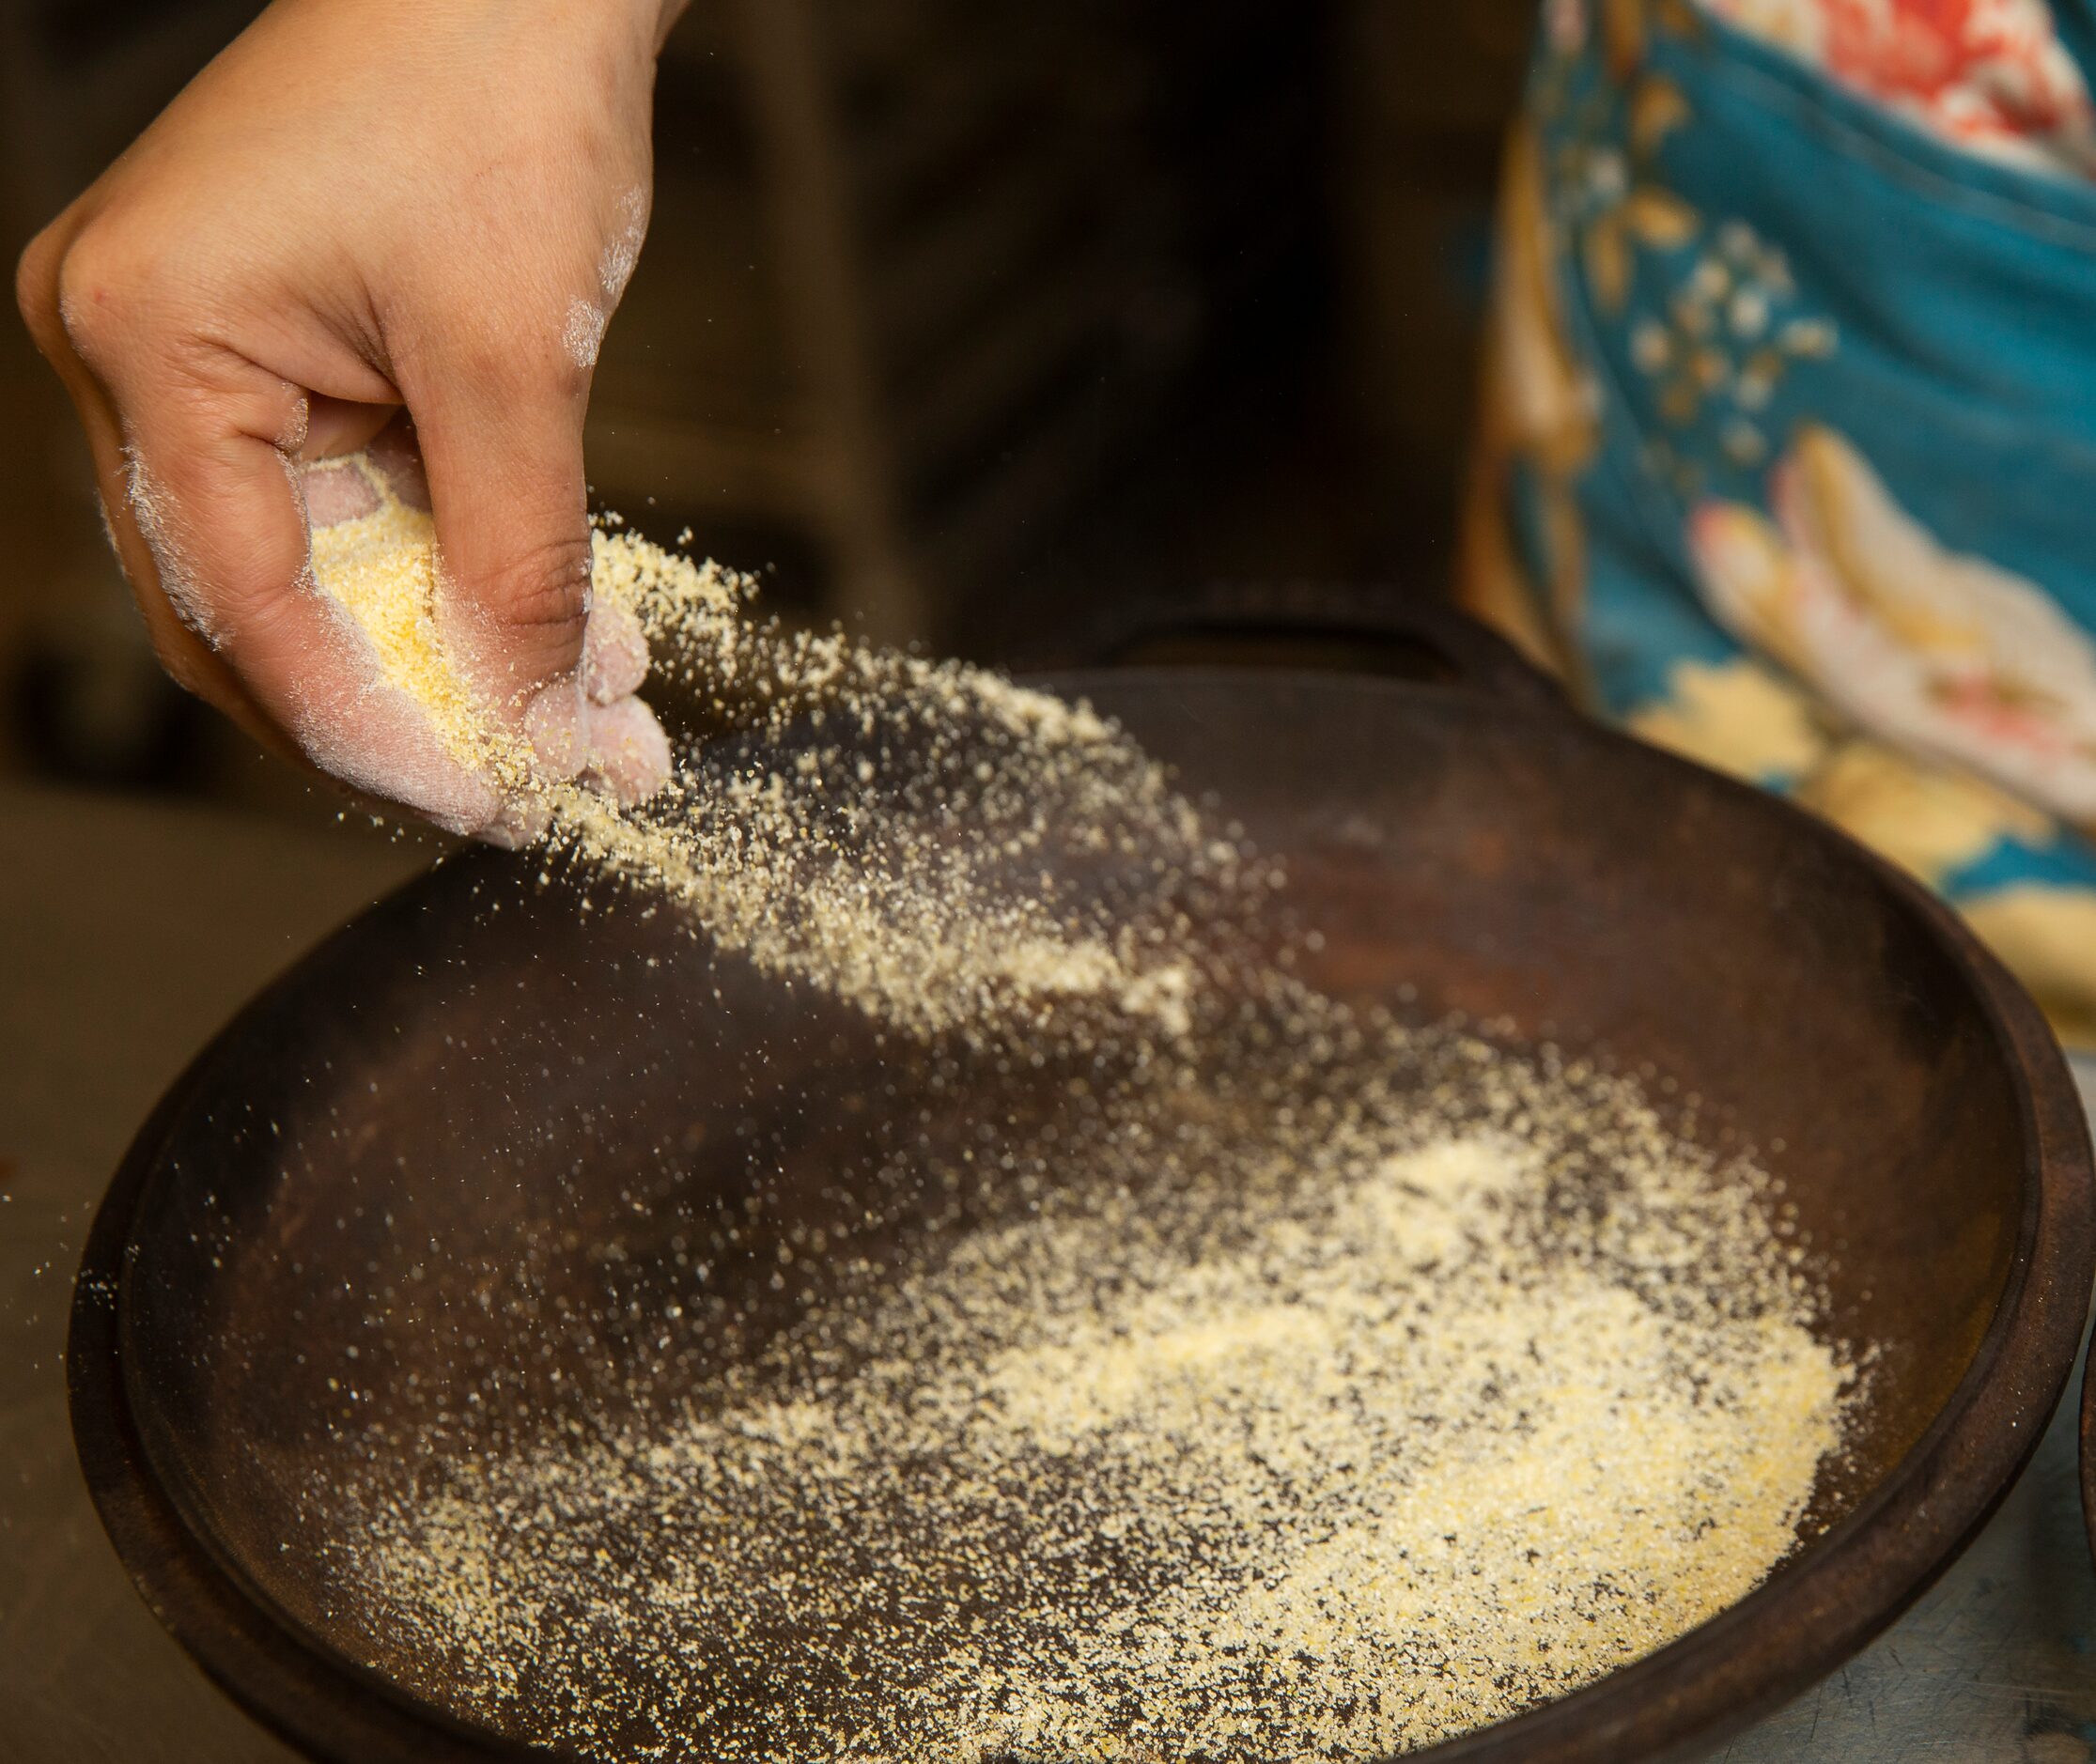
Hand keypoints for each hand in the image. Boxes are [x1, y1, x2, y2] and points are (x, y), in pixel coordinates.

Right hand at [16, 0, 680, 834]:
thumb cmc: (493, 98)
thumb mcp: (517, 360)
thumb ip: (520, 562)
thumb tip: (538, 728)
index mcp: (151, 342)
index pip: (246, 608)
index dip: (373, 732)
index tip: (490, 804)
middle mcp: (138, 357)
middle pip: (259, 612)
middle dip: (415, 709)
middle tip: (538, 785)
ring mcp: (198, 357)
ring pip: (320, 576)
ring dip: (457, 653)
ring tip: (593, 722)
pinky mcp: (277, 357)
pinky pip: (358, 510)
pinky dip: (459, 576)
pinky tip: (568, 634)